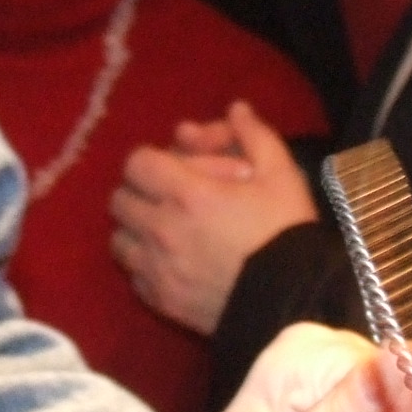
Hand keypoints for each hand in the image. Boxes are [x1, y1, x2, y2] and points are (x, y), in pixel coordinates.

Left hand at [111, 101, 318, 334]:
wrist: (293, 303)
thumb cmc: (287, 233)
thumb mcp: (282, 175)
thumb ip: (255, 136)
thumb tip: (236, 109)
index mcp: (188, 193)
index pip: (136, 163)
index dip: (152, 161)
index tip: (172, 169)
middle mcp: (162, 229)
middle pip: (119, 200)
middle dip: (141, 192)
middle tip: (168, 198)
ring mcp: (157, 268)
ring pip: (119, 240)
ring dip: (136, 230)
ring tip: (165, 232)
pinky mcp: (161, 300)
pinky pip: (134, 276)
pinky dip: (145, 266)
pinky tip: (172, 264)